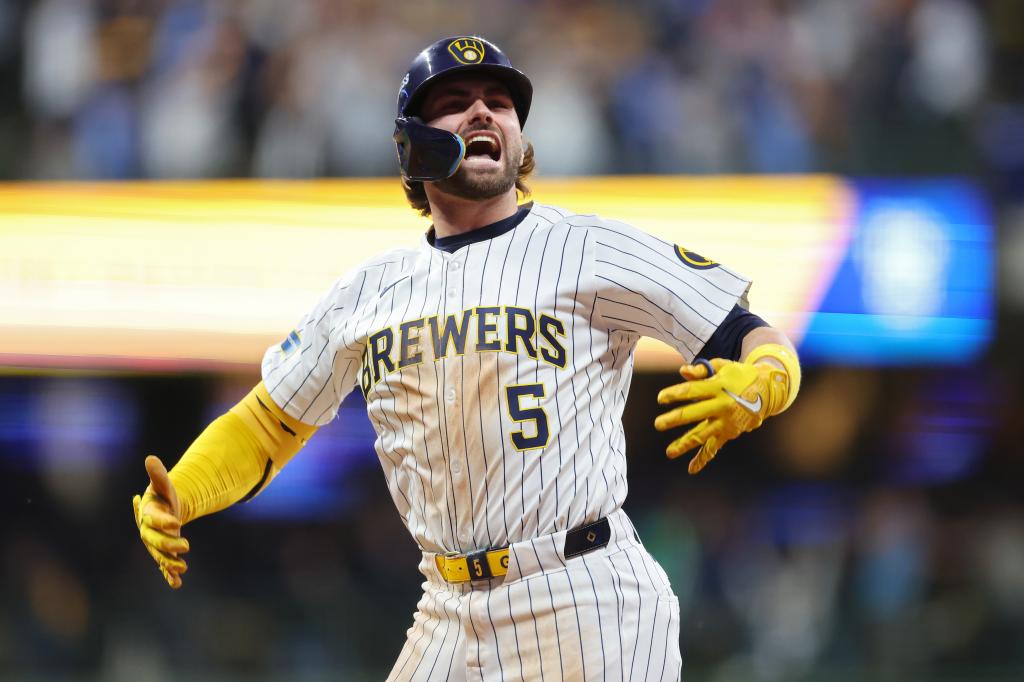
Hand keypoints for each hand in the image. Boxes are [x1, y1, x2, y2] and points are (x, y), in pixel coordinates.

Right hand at [133, 455, 188, 587]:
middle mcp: (148, 532)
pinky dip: (169, 575)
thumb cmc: (162, 497)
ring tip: (183, 568)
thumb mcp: (163, 485)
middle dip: (169, 545)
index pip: (154, 519)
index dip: (164, 521)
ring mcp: (155, 545)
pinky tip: (177, 584)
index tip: (178, 522)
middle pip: (156, 541)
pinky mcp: (162, 554)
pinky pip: (164, 566)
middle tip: (186, 546)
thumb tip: (150, 458)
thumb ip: (159, 475)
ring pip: (160, 556)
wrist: (162, 511)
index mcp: (148, 515)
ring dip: (170, 563)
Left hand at [654, 358, 777, 473]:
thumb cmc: (740, 375)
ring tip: (669, 452)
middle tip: (658, 424)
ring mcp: (726, 422)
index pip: (691, 391)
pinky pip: (714, 448)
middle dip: (674, 419)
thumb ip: (701, 370)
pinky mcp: (730, 433)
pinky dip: (703, 459)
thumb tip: (682, 371)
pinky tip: (691, 468)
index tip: (660, 399)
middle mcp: (721, 406)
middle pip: (694, 414)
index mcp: (718, 387)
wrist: (768, 390)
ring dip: (684, 444)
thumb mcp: (723, 366)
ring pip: (702, 435)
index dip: (674, 394)